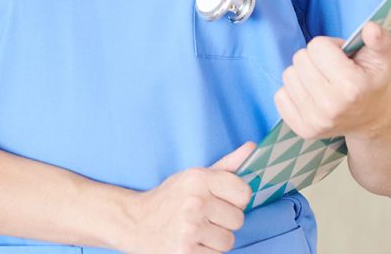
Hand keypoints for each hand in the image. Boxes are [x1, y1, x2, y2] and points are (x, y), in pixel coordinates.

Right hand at [125, 141, 255, 253]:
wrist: (138, 223)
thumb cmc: (171, 198)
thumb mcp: (195, 176)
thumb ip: (228, 165)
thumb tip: (253, 147)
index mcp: (198, 179)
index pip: (243, 192)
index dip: (237, 199)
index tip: (224, 199)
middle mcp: (195, 202)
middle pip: (238, 219)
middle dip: (226, 220)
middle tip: (207, 216)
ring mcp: (190, 229)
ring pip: (228, 240)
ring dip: (216, 239)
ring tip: (199, 230)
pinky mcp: (186, 252)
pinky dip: (207, 252)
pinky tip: (193, 242)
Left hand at [274, 21, 390, 139]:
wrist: (371, 119)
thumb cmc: (371, 81)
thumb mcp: (382, 58)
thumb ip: (379, 39)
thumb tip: (370, 28)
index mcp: (351, 85)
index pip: (316, 46)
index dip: (329, 47)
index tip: (341, 59)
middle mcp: (331, 105)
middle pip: (300, 58)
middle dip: (314, 59)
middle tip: (331, 70)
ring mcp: (315, 120)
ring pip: (288, 75)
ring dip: (303, 74)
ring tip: (322, 82)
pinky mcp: (302, 129)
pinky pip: (279, 96)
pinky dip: (293, 92)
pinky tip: (311, 96)